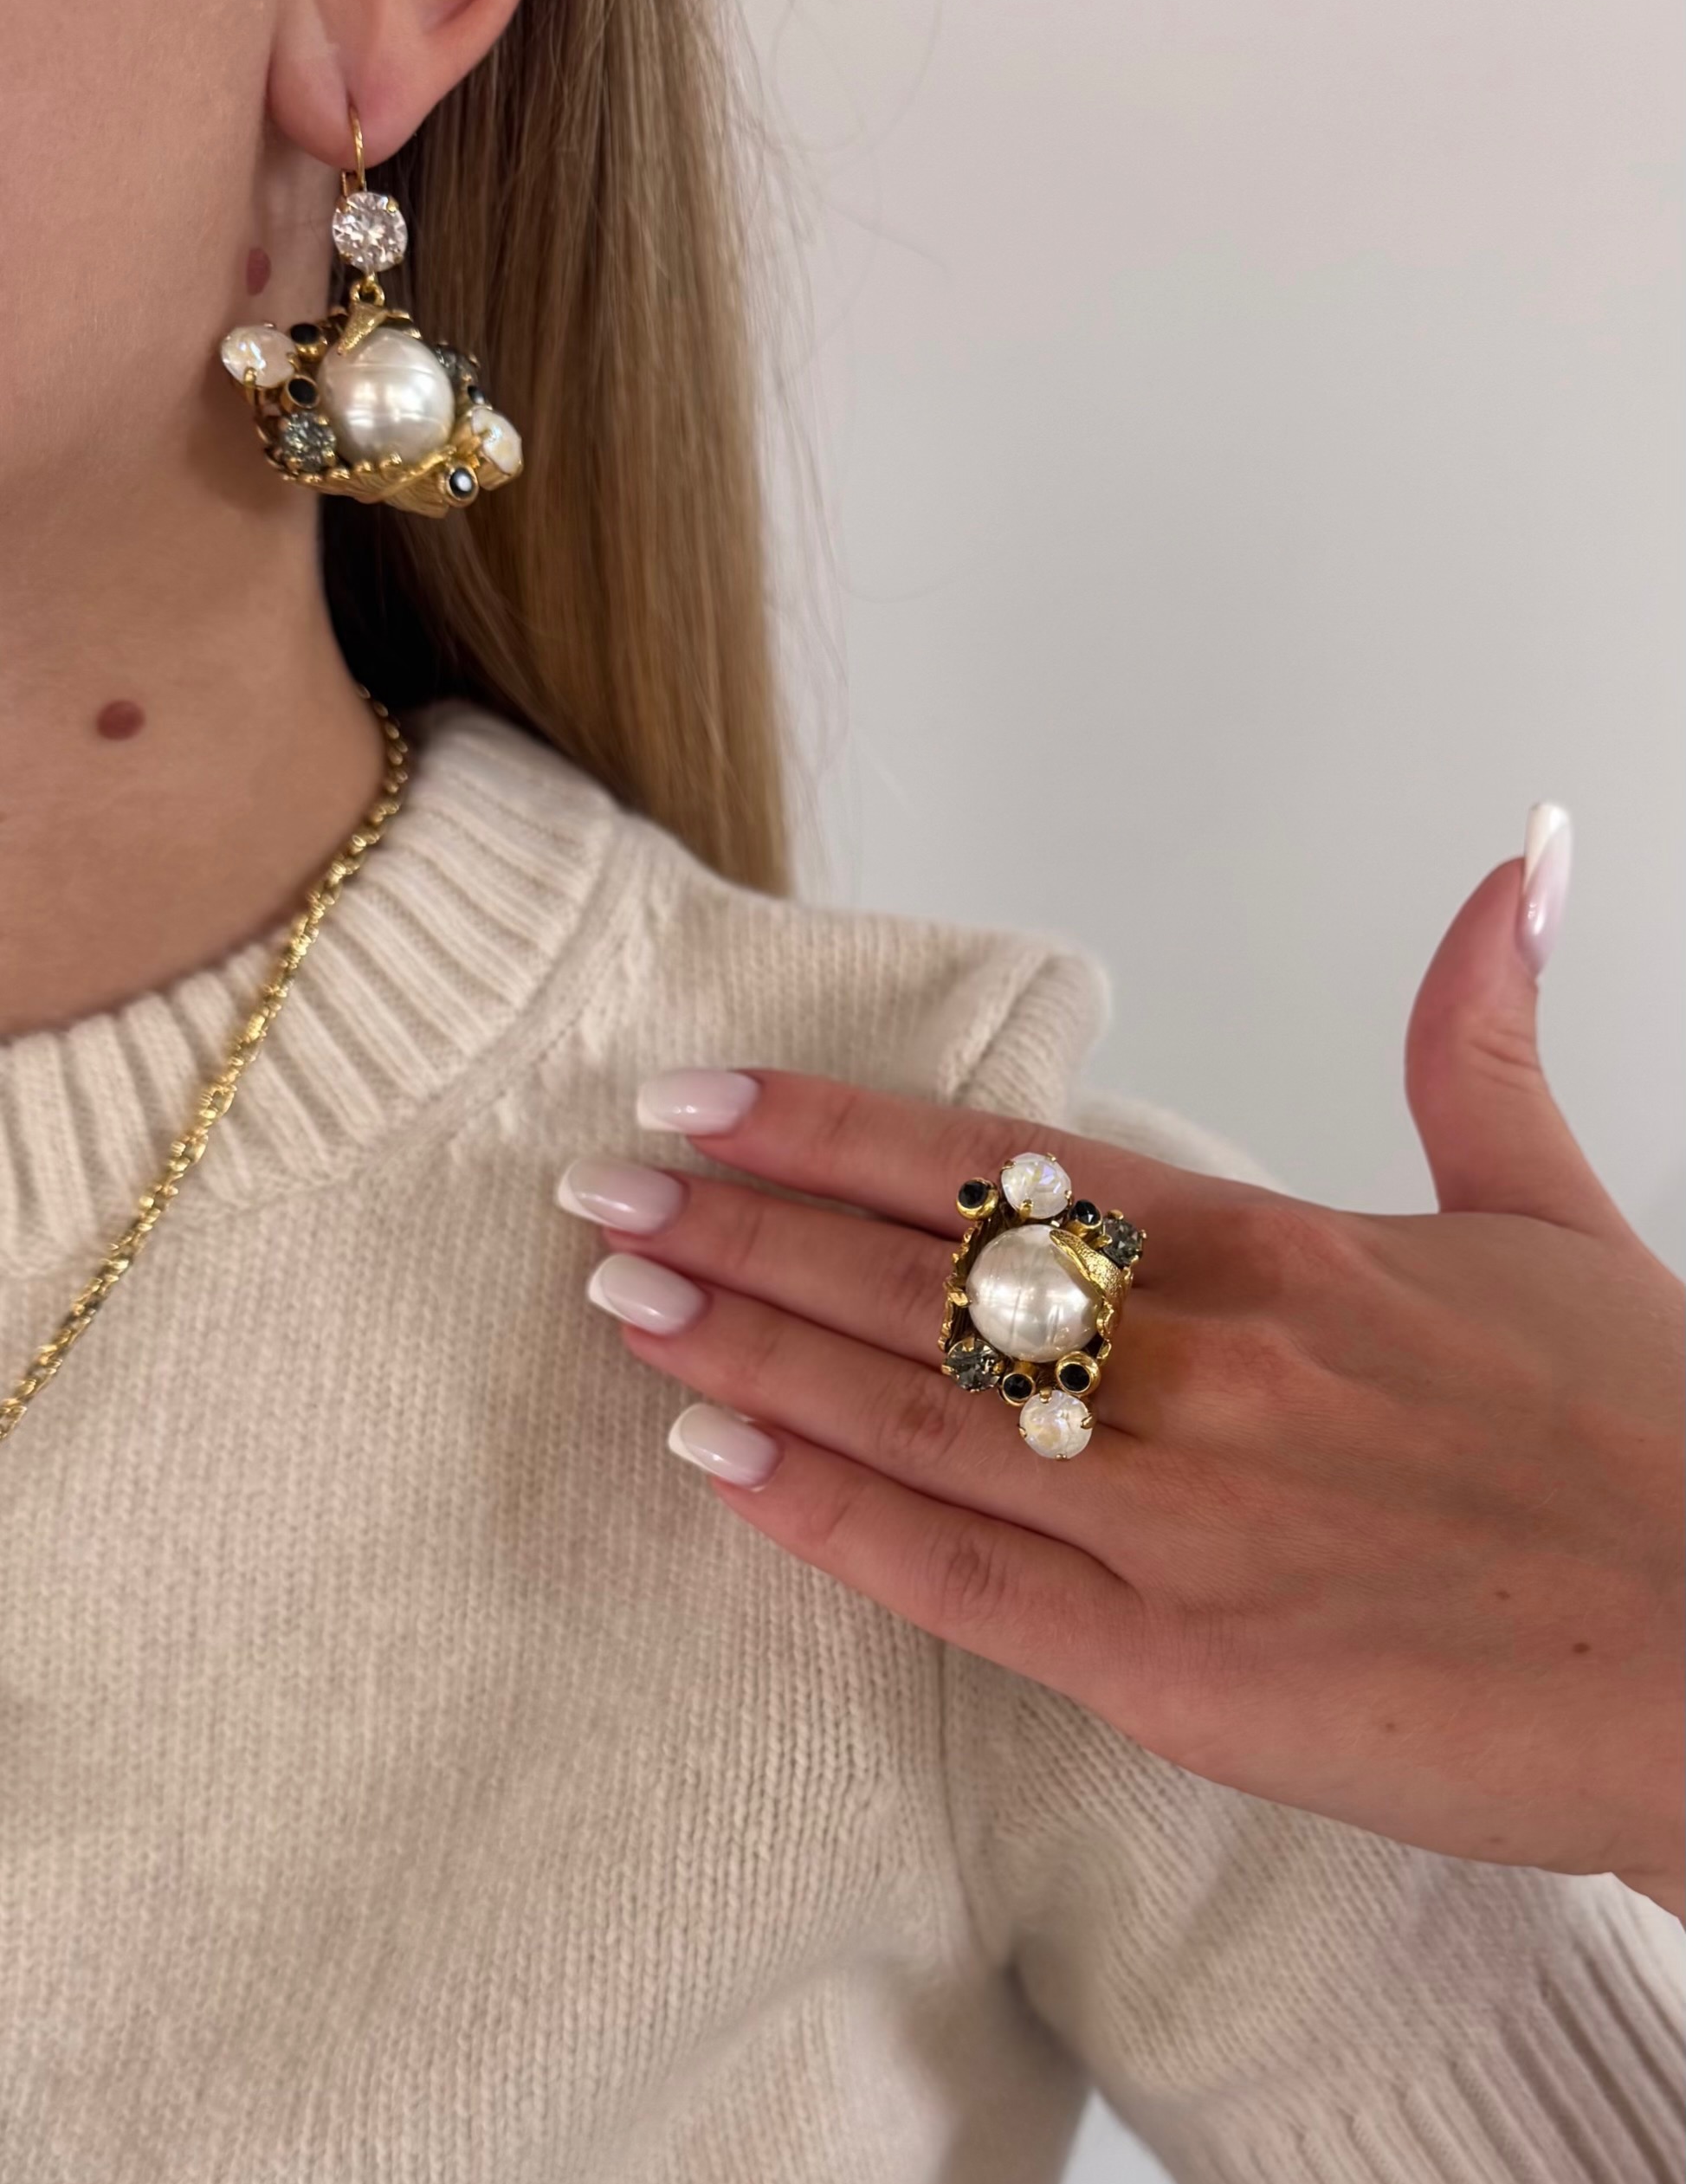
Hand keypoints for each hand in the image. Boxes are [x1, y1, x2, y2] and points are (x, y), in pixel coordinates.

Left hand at [562, 847, 1685, 1916]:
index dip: (824, 1128)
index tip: (699, 1097)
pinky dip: (821, 1516)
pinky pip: (954, 1581)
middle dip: (738, 1225)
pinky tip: (712, 1457)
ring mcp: (1173, 1515)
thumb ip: (1484, 1031)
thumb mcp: (1554, 1203)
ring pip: (904, 1410)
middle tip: (597, 1192)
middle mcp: (1196, 1360)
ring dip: (743, 1343)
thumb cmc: (1647, 1434)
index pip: (990, 1164)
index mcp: (1269, 1244)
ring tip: (621, 1294)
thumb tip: (1517, 862)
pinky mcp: (1174, 1668)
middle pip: (912, 1278)